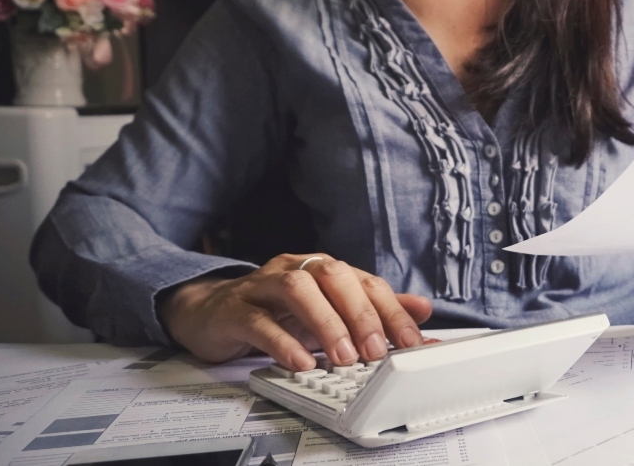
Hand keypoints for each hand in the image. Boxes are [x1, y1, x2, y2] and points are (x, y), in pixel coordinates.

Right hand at [160, 253, 431, 370]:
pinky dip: (283, 342)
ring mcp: (263, 286)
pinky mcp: (234, 309)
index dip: (392, 311)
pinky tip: (300, 363)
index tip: (411, 343)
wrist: (211, 312)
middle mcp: (296, 269)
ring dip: (325, 324)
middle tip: (376, 352)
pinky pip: (259, 321)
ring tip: (343, 358)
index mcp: (324, 270)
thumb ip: (374, 310)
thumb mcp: (329, 311)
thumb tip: (423, 311)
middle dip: (361, 314)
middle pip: (334, 276)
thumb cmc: (275, 311)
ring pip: (297, 290)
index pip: (366, 281)